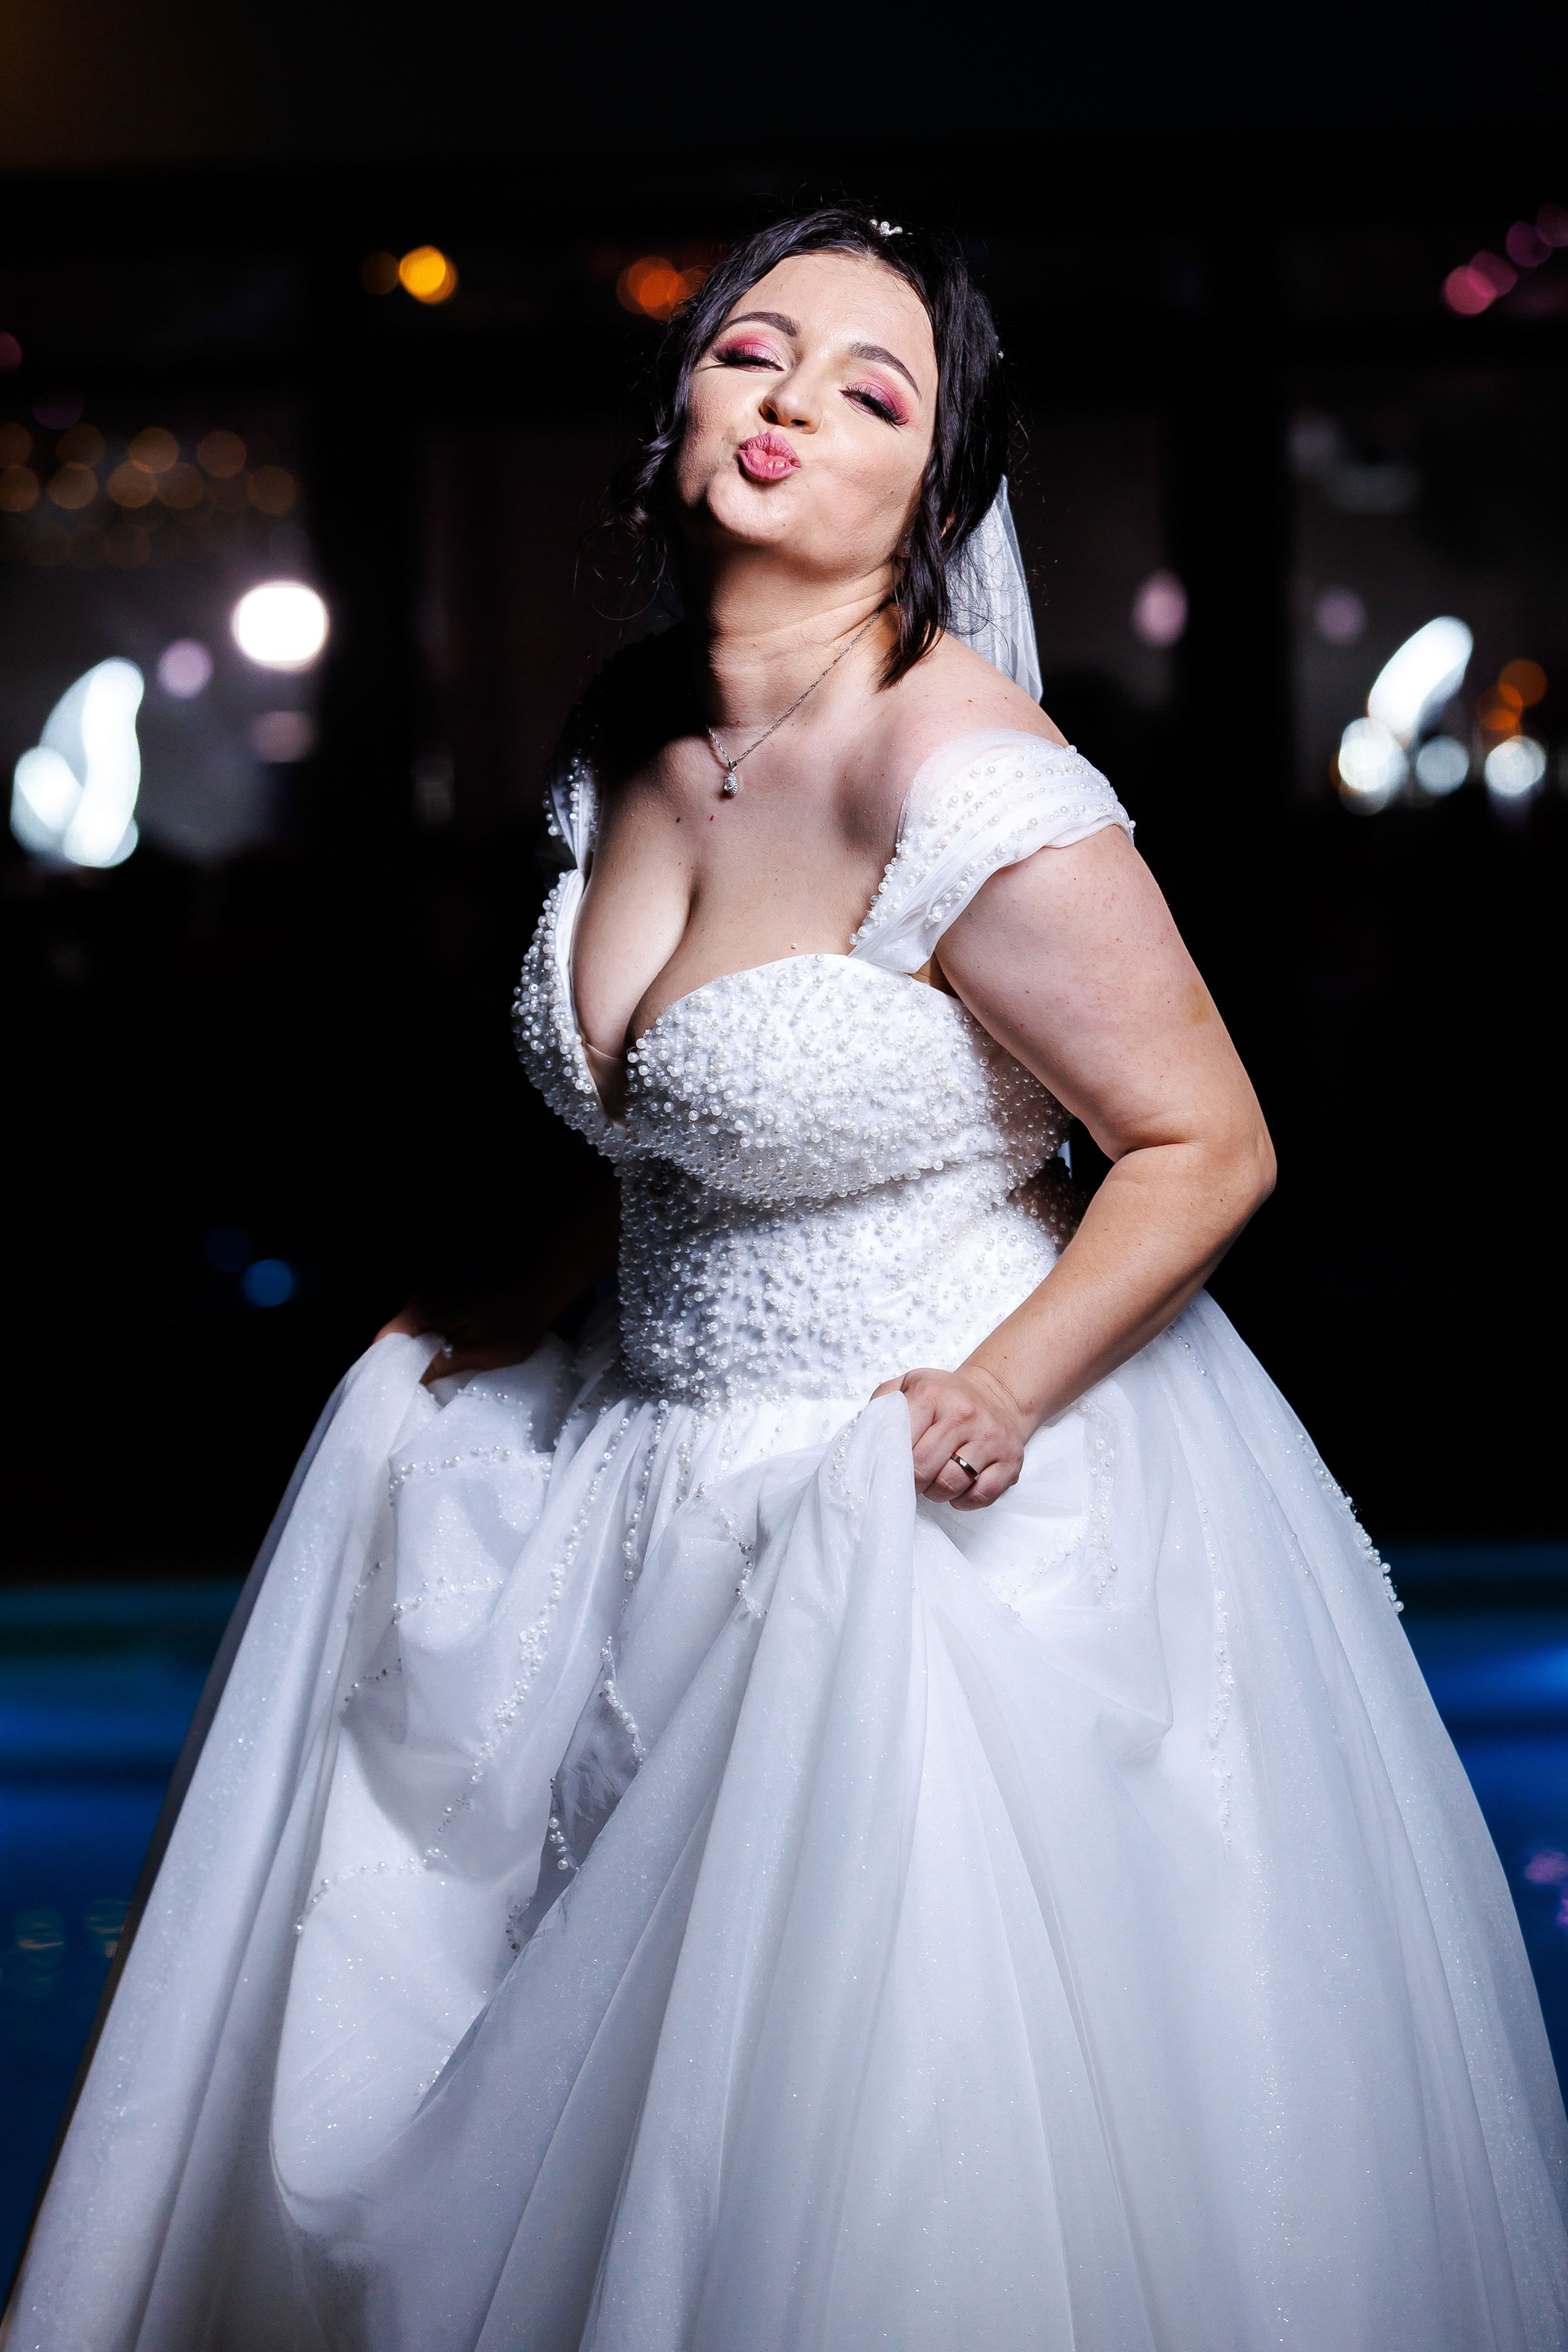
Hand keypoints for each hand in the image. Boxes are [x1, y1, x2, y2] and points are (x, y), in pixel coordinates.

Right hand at [373, 1303, 547, 1386]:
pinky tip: (436, 1374)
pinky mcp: (445, 1309)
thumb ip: (438, 1366)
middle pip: (394, 1342)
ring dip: (414, 1364)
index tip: (385, 1399)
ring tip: (417, 1395)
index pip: (384, 1343)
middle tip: (403, 1403)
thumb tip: (406, 1385)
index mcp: (420, 1310)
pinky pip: (426, 1335)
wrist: (540, 1289)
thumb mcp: (477, 1352)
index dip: (382, 1372)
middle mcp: (418, 1304)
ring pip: (411, 1341)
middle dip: (397, 1371)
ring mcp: (431, 1305)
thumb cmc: (513, 1322)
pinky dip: (428, 1354)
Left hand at [871, 1363, 1029, 1510]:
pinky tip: (959, 1487)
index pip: (900, 1444)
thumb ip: (881, 1406)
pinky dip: (964, 1500)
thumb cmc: (945, 1396)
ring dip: (936, 1493)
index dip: (890, 1463)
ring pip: (951, 1486)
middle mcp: (964, 1414)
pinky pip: (981, 1496)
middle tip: (911, 1479)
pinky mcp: (1011, 1461)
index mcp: (932, 1394)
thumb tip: (863, 1441)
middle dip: (911, 1482)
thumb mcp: (909, 1385)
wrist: (998, 1393)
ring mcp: (990, 1438)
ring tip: (935, 1480)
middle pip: (922, 1470)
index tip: (891, 1467)